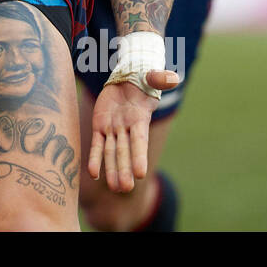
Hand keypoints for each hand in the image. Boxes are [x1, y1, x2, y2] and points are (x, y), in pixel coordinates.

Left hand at [87, 69, 178, 192]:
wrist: (127, 80)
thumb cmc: (143, 81)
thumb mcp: (151, 77)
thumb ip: (160, 79)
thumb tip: (173, 78)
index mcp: (140, 120)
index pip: (139, 141)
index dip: (139, 156)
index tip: (141, 174)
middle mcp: (127, 129)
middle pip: (125, 152)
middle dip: (124, 170)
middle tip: (124, 188)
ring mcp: (113, 129)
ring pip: (111, 153)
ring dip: (112, 170)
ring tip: (114, 188)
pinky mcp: (100, 126)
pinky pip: (96, 144)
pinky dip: (95, 158)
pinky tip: (93, 174)